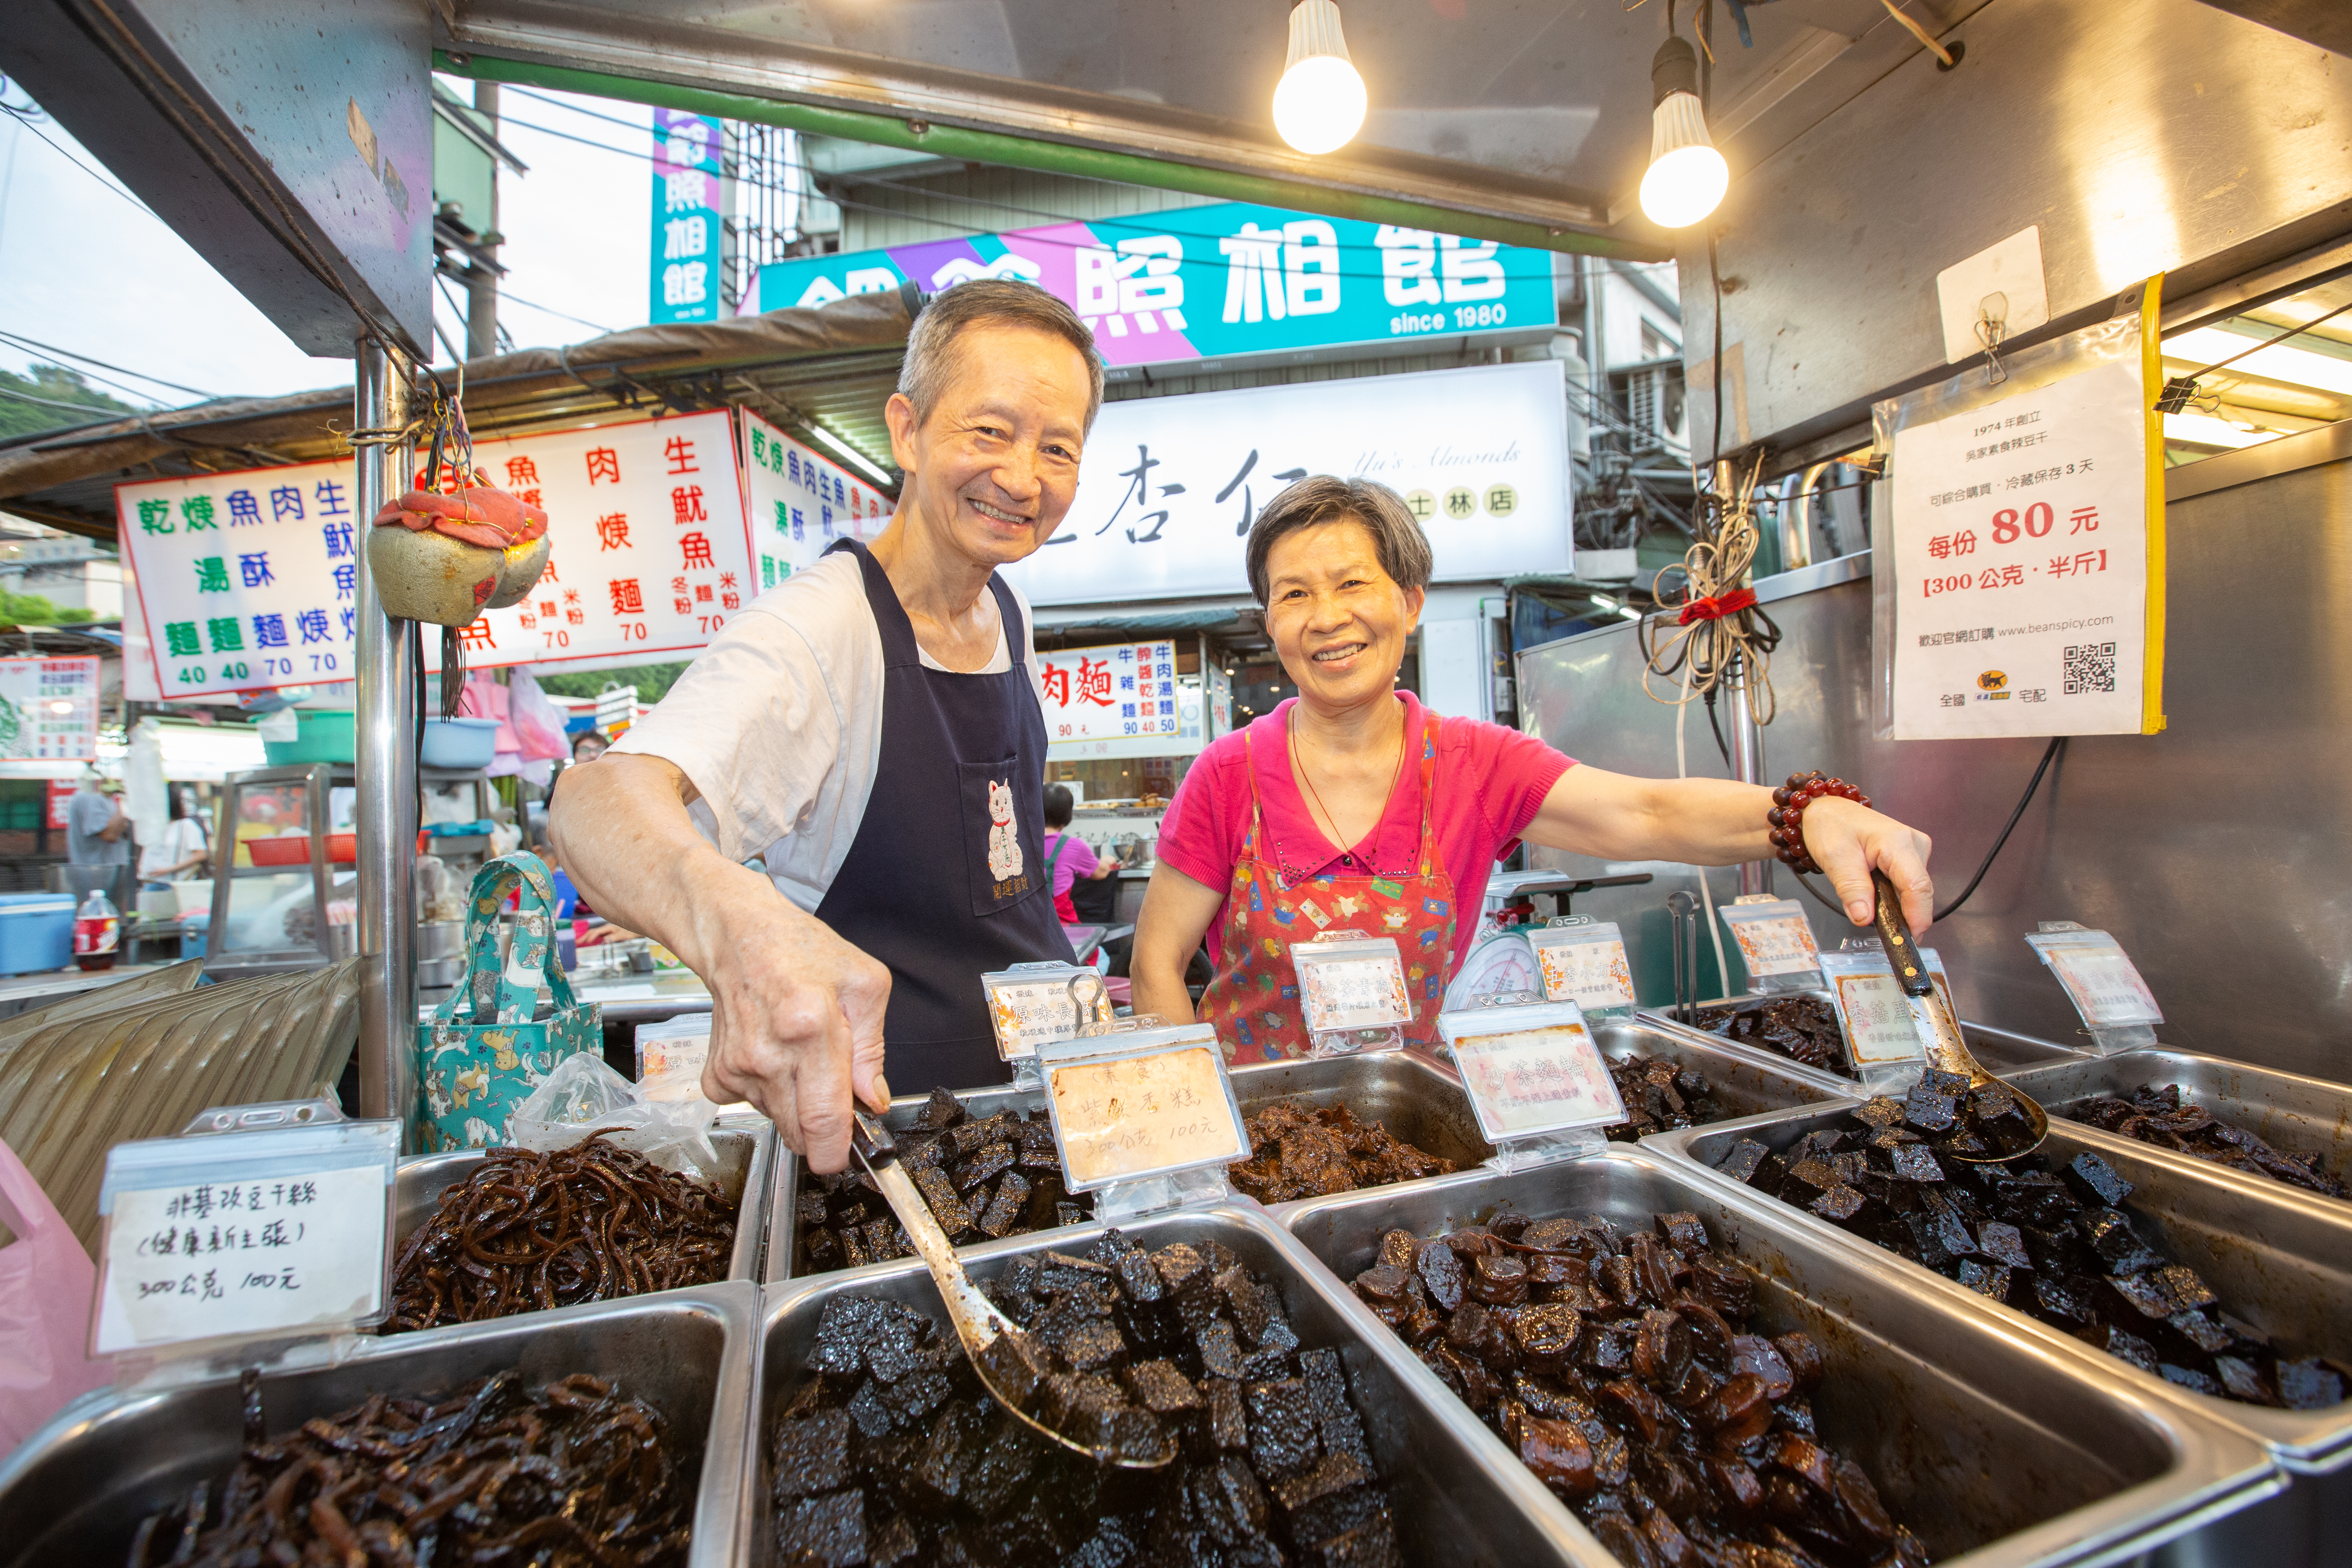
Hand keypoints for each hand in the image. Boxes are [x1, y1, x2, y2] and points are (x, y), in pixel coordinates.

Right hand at [698, 900, 891, 1173]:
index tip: (849, 1152)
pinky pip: (752, 1108)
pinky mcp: (718, 1076)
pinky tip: (773, 1057)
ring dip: (797, 1106)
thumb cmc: (801, 952)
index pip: (824, 1118)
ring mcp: (738, 1068)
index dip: (839, 1150)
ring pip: (779, 1121)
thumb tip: (874, 1101)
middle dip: (824, 1130)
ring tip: (800, 1058)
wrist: (738, 937)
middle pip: (800, 1134)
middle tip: (833, 1092)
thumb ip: (873, 1049)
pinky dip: (769, 1094)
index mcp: (811, 1028)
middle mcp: (769, 1054)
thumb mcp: (864, 985)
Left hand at [1800, 797, 1933, 930]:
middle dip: (1903, 916)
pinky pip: (1907, 887)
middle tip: (1882, 933)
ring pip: (1913, 892)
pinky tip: (1876, 897)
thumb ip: (1851, 888)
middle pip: (1918, 892)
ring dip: (1895, 906)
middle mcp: (1914, 845)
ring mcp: (1914, 851)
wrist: (1828, 810)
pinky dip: (1893, 898)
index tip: (1909, 939)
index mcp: (1898, 841)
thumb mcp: (1834, 858)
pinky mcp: (1910, 859)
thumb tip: (1864, 918)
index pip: (1917, 885)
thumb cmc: (1831, 826)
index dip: (1917, 916)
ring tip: (1869, 906)